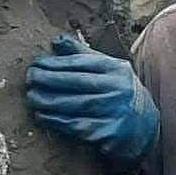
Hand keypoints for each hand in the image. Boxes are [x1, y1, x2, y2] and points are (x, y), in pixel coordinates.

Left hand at [25, 33, 159, 170]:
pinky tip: (43, 116)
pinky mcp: (110, 133)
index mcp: (117, 69)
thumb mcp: (108, 70)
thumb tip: (57, 40)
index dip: (57, 63)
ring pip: (76, 105)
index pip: (82, 63)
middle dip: (50, 80)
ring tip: (32, 97)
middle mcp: (119, 89)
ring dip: (50, 101)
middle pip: (78, 82)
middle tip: (30, 79)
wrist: (145, 127)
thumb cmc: (118, 93)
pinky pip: (78, 126)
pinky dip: (58, 121)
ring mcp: (116, 112)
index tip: (37, 63)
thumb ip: (83, 55)